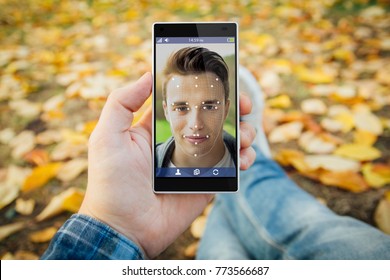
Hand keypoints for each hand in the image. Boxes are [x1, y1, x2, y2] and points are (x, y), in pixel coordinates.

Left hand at [79, 73, 255, 257]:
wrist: (125, 227)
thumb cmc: (111, 182)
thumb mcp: (107, 136)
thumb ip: (122, 102)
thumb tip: (147, 75)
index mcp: (157, 130)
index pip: (186, 103)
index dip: (203, 90)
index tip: (221, 80)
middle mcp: (179, 143)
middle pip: (212, 118)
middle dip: (232, 108)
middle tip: (244, 104)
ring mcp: (195, 163)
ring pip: (227, 140)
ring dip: (243, 133)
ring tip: (245, 135)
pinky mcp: (206, 182)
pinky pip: (232, 167)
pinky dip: (245, 159)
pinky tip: (244, 157)